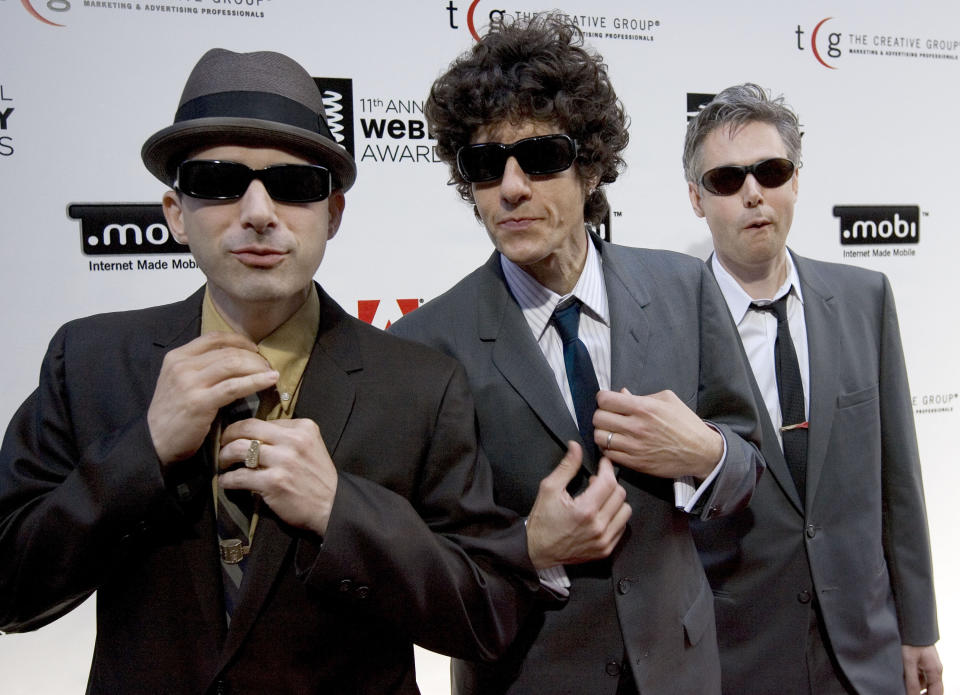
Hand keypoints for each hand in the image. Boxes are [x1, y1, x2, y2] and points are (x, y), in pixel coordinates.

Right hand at [147, 332, 278, 464]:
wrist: (153, 442)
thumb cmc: (173, 414)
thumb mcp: (180, 382)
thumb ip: (201, 368)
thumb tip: (237, 359)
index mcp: (177, 356)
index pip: (215, 337)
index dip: (240, 341)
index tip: (255, 350)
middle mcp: (182, 365)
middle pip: (228, 351)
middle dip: (254, 357)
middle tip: (268, 367)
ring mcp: (189, 383)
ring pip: (233, 364)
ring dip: (258, 367)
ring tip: (271, 374)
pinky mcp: (199, 402)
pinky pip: (234, 387)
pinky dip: (256, 381)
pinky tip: (270, 381)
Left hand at [219, 418, 337, 535]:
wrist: (332, 506)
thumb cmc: (318, 478)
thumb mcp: (311, 446)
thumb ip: (288, 436)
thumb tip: (256, 434)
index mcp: (303, 428)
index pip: (263, 420)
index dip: (245, 428)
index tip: (236, 436)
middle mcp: (294, 440)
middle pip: (247, 428)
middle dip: (228, 435)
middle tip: (222, 444)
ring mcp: (284, 461)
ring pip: (239, 449)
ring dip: (224, 456)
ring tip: (223, 463)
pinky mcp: (274, 482)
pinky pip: (239, 476)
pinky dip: (227, 480)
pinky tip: (226, 482)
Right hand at [525, 442, 630, 568]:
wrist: (537, 550)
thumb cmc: (542, 520)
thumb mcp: (549, 488)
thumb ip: (567, 467)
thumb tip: (576, 446)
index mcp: (585, 510)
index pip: (609, 482)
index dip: (607, 468)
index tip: (603, 463)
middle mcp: (598, 527)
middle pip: (620, 495)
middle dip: (610, 483)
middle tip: (596, 482)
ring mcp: (604, 540)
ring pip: (625, 511)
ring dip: (615, 500)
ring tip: (599, 499)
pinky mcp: (605, 550)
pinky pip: (621, 527)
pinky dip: (615, 516)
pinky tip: (601, 514)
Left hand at [593, 388, 722, 479]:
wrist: (701, 452)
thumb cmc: (686, 423)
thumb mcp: (668, 400)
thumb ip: (641, 395)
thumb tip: (621, 393)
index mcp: (644, 408)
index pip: (605, 400)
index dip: (603, 398)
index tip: (607, 401)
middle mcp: (636, 427)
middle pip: (598, 418)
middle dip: (601, 414)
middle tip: (609, 416)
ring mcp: (635, 447)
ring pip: (599, 437)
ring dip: (602, 433)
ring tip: (611, 431)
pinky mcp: (636, 463)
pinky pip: (608, 454)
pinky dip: (608, 448)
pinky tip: (616, 444)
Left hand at [902, 644, 942, 694]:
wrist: (910, 623)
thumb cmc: (911, 641)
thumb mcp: (909, 662)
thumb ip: (911, 681)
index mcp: (935, 672)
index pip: (936, 693)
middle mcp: (935, 670)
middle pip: (932, 690)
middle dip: (921, 694)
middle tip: (908, 693)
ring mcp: (929, 665)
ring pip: (924, 683)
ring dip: (915, 687)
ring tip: (903, 686)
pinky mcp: (922, 661)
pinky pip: (919, 675)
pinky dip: (912, 679)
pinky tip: (902, 678)